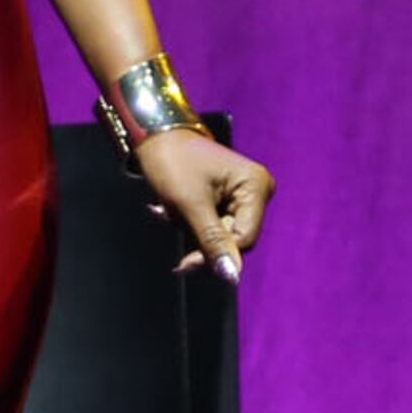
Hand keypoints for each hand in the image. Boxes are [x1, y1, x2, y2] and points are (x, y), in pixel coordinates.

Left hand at [133, 128, 271, 282]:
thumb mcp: (190, 205)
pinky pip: (214, 225)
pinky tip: (173, 210)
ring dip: (193, 230)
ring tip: (172, 210)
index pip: (245, 239)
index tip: (186, 263)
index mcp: (256, 185)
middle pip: (236, 239)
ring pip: (222, 235)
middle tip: (175, 226)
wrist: (154, 135)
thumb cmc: (172, 161)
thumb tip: (231, 277)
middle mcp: (257, 190)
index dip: (218, 254)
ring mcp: (244, 194)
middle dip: (202, 240)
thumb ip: (213, 242)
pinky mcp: (229, 198)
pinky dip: (191, 223)